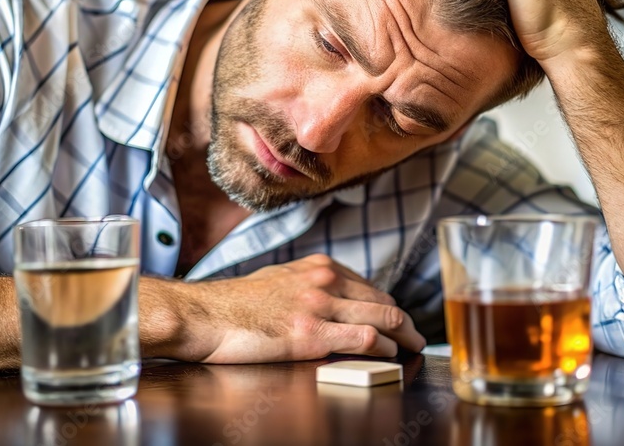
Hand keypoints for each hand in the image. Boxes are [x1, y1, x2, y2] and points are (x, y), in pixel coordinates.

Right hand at [188, 254, 425, 361]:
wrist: (206, 316)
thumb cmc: (236, 303)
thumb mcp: (280, 279)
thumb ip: (310, 285)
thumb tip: (332, 298)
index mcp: (319, 266)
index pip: (370, 286)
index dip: (389, 306)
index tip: (397, 321)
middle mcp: (325, 280)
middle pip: (385, 300)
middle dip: (406, 322)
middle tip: (416, 337)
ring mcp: (320, 306)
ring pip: (384, 317)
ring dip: (406, 336)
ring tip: (415, 348)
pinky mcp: (313, 335)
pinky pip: (365, 339)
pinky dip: (385, 349)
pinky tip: (391, 357)